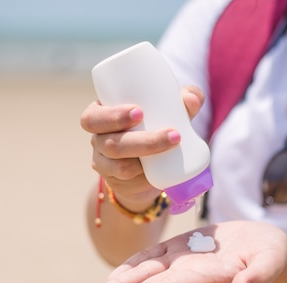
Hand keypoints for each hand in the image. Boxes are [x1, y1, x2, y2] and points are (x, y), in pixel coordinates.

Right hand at [79, 86, 204, 208]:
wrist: (149, 169)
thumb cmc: (154, 128)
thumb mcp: (167, 112)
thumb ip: (181, 102)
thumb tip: (192, 99)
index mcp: (101, 116)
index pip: (93, 117)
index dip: (112, 115)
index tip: (140, 111)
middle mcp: (98, 139)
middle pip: (107, 141)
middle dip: (135, 136)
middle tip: (167, 130)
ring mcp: (103, 161)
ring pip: (118, 159)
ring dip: (146, 150)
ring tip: (173, 142)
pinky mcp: (115, 179)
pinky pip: (125, 176)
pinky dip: (143, 170)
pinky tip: (159, 164)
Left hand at [85, 221, 286, 282]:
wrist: (263, 246)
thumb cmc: (270, 255)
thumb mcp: (271, 261)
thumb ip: (259, 274)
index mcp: (206, 278)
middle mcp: (188, 274)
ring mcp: (180, 263)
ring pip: (144, 274)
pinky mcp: (179, 250)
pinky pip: (151, 259)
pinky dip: (131, 267)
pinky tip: (114, 277)